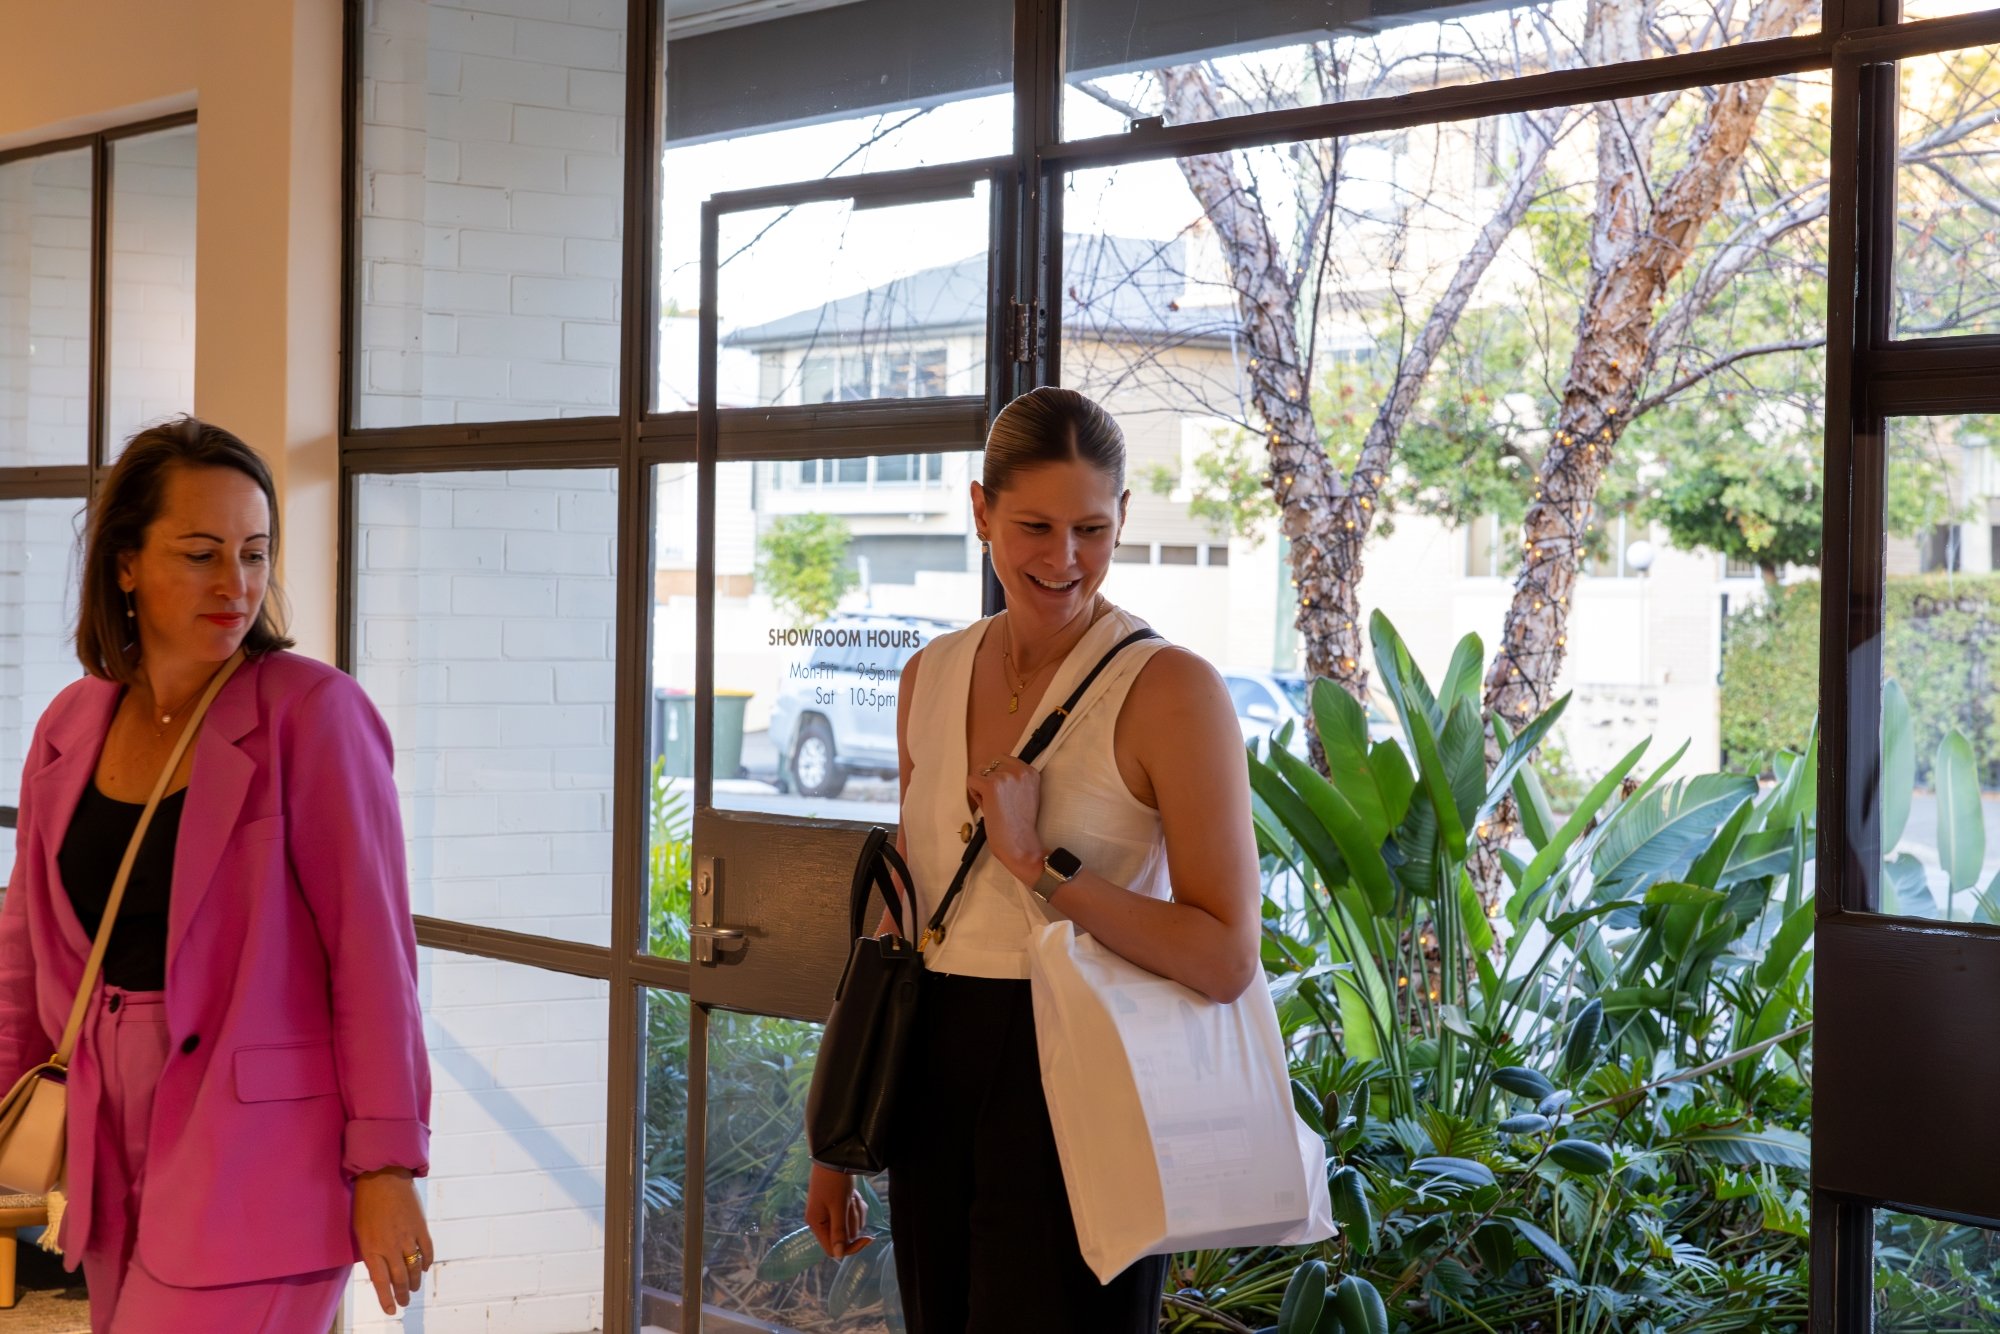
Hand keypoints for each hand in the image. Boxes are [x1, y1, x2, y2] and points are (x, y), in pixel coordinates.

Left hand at [353, 1167, 434, 1314]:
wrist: (383, 1176)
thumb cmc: (366, 1203)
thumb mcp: (360, 1230)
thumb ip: (370, 1250)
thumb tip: (380, 1266)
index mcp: (372, 1248)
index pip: (381, 1281)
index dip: (386, 1298)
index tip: (390, 1310)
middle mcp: (391, 1246)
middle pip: (400, 1278)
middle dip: (402, 1294)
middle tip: (403, 1302)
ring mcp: (408, 1237)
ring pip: (415, 1267)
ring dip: (415, 1281)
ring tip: (414, 1289)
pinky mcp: (420, 1226)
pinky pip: (427, 1250)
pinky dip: (427, 1261)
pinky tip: (425, 1267)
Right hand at [806, 1164, 873, 1258]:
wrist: (835, 1155)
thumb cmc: (834, 1181)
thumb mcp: (838, 1206)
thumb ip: (838, 1232)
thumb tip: (838, 1256)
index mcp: (816, 1224)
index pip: (833, 1249)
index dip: (851, 1247)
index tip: (868, 1238)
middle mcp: (821, 1221)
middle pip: (844, 1235)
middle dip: (853, 1220)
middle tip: (852, 1202)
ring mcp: (829, 1213)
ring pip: (850, 1224)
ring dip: (856, 1211)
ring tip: (852, 1195)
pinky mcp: (837, 1205)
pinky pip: (851, 1213)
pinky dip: (856, 1204)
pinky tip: (854, 1194)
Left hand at [966, 756, 1044, 882]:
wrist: (1021, 844)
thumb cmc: (1020, 826)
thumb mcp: (1026, 795)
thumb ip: (1015, 781)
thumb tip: (992, 772)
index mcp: (1031, 772)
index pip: (1004, 759)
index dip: (998, 775)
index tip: (1003, 794)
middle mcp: (1020, 770)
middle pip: (990, 763)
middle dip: (988, 779)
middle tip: (996, 801)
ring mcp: (1005, 776)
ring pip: (980, 772)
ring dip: (981, 788)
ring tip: (992, 806)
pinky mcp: (991, 785)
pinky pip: (971, 780)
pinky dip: (973, 793)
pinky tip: (985, 806)